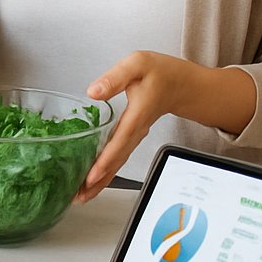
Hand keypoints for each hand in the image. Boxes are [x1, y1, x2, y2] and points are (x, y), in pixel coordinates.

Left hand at [77, 51, 192, 202]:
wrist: (183, 84)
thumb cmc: (160, 72)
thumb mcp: (137, 64)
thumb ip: (115, 78)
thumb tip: (93, 92)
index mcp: (137, 114)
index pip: (120, 142)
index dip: (105, 160)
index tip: (90, 176)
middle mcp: (137, 130)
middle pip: (117, 160)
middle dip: (98, 180)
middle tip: (78, 196)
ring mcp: (136, 136)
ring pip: (118, 163)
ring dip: (100, 181)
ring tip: (81, 196)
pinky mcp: (132, 137)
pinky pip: (118, 157)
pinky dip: (105, 171)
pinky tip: (92, 180)